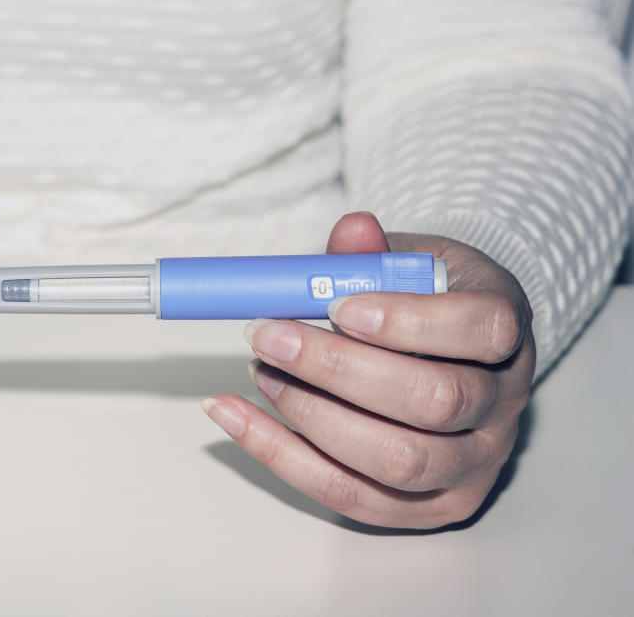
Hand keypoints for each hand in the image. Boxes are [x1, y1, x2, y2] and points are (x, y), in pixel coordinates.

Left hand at [202, 211, 534, 528]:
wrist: (439, 349)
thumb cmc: (419, 298)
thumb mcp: (404, 260)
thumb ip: (375, 251)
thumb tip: (352, 231)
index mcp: (504, 331)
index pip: (482, 331)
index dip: (409, 321)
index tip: (338, 305)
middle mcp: (502, 406)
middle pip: (434, 402)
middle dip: (338, 369)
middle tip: (268, 335)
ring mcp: (473, 464)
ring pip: (397, 461)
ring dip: (310, 415)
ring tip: (260, 370)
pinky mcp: (429, 508)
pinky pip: (351, 495)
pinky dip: (281, 456)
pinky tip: (234, 414)